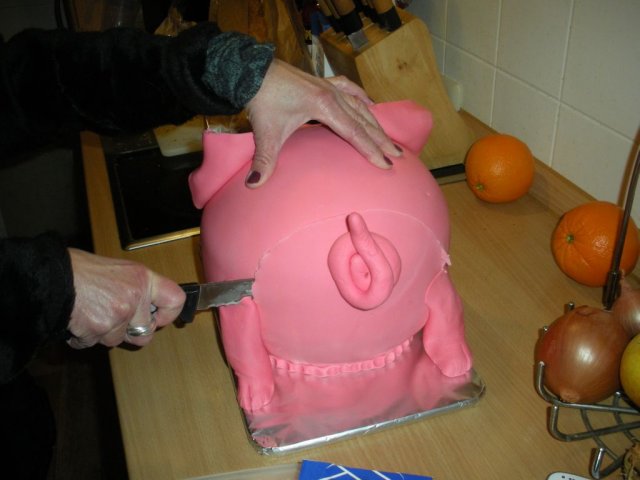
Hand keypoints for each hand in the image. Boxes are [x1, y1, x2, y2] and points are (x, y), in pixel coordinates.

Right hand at [66, 249, 185, 348]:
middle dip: (131, 332)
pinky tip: (80, 319)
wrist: (53, 276)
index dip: (168, 314)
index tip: (158, 318)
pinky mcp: (100, 329)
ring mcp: (119, 315)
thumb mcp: (120, 270)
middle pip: (146, 333)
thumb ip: (137, 288)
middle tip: (116, 319)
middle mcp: (136, 297)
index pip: (176, 300)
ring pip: (118, 339)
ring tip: (91, 311)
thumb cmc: (82, 270)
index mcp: (143, 279)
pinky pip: (96, 343)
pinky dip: (86, 337)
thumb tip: (148, 308)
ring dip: (104, 332)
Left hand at [244, 59, 400, 186]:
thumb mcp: (265, 133)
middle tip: (397, 155)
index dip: (371, 150)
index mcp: (324, 106)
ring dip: (375, 122)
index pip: (354, 132)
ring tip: (389, 137)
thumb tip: (254, 186)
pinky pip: (349, 90)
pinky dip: (361, 97)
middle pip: (364, 120)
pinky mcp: (322, 82)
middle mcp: (332, 95)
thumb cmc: (262, 100)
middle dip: (381, 139)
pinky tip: (370, 103)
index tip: (386, 164)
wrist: (252, 71)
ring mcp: (328, 86)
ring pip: (360, 106)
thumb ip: (264, 161)